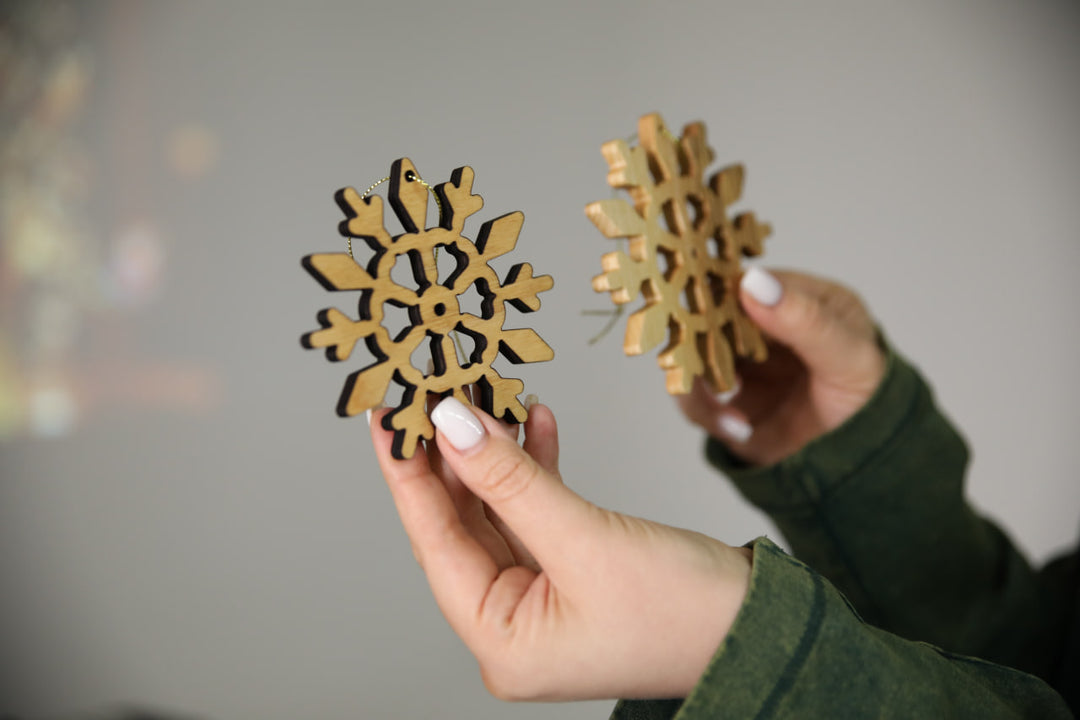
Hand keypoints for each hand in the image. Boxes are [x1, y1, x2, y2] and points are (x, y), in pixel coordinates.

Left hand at [371, 398, 751, 700]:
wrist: (766, 628)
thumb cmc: (687, 613)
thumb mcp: (585, 539)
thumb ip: (511, 480)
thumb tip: (451, 425)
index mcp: (502, 640)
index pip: (435, 542)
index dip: (407, 474)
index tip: (386, 416)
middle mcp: (514, 624)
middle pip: (462, 524)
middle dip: (452, 454)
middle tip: (432, 391)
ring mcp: (544, 598)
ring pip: (500, 510)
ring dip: (496, 453)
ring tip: (485, 393)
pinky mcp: (574, 572)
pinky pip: (538, 510)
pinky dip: (537, 467)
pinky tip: (536, 423)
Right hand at [678, 268, 885, 466]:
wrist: (870, 467)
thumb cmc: (872, 401)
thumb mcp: (848, 356)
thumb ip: (804, 320)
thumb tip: (754, 282)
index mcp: (798, 302)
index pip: (746, 283)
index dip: (718, 291)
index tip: (699, 305)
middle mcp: (763, 331)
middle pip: (709, 319)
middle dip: (696, 339)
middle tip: (695, 359)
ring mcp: (744, 369)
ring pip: (694, 360)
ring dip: (699, 384)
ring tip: (727, 412)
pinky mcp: (729, 406)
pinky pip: (696, 402)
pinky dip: (708, 414)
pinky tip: (738, 429)